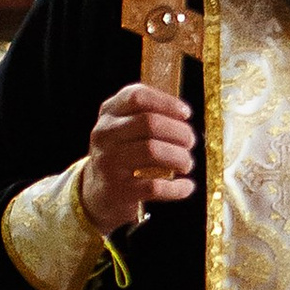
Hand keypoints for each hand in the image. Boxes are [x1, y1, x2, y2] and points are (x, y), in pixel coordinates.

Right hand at [80, 81, 195, 234]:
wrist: (99, 193)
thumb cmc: (124, 153)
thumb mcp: (126, 128)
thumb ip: (148, 115)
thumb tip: (183, 115)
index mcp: (109, 114)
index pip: (137, 96)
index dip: (167, 103)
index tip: (186, 114)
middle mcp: (104, 135)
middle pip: (149, 123)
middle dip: (180, 132)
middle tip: (190, 142)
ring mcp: (108, 163)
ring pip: (152, 151)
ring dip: (180, 157)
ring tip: (186, 163)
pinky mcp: (118, 190)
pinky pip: (155, 186)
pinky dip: (177, 188)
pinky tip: (186, 186)